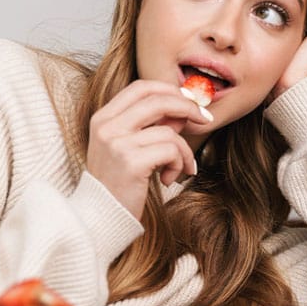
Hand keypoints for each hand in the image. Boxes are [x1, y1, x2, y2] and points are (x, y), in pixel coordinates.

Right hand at [86, 80, 210, 219]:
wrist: (100, 217)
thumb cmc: (118, 184)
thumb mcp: (131, 149)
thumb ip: (153, 126)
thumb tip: (183, 110)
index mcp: (103, 118)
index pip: (141, 88)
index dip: (169, 89)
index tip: (190, 100)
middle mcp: (106, 127)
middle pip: (158, 101)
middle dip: (188, 107)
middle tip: (205, 119)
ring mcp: (117, 143)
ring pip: (170, 132)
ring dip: (184, 151)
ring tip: (179, 168)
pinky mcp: (131, 162)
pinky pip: (171, 151)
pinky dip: (179, 164)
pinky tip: (168, 179)